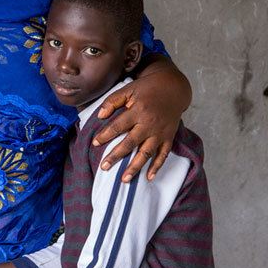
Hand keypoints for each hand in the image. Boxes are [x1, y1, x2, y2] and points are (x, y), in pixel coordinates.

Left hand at [93, 58, 190, 182]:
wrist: (173, 88)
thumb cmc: (147, 89)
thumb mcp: (128, 90)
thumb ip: (112, 101)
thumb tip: (100, 116)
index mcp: (137, 111)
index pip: (118, 126)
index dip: (105, 135)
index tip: (95, 143)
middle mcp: (149, 124)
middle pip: (130, 143)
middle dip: (116, 156)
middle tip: (104, 167)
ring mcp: (160, 133)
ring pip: (146, 153)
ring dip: (135, 167)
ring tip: (124, 179)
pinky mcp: (169, 138)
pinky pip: (163, 155)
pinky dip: (157, 167)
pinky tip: (148, 177)